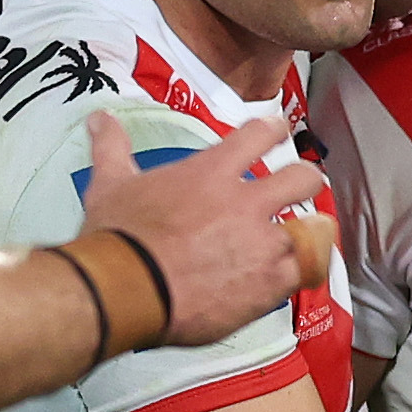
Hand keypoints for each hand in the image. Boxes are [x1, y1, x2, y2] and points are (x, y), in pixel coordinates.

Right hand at [78, 110, 330, 344]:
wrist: (126, 291)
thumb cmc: (118, 238)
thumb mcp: (110, 185)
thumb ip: (112, 149)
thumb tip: (100, 120)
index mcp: (212, 172)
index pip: (261, 133)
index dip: (274, 130)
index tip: (277, 133)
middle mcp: (246, 203)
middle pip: (303, 178)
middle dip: (305, 181)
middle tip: (299, 189)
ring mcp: (262, 244)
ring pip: (311, 230)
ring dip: (306, 234)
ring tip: (303, 240)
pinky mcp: (269, 284)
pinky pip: (304, 273)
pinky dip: (297, 273)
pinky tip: (289, 277)